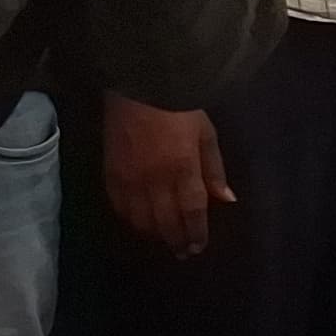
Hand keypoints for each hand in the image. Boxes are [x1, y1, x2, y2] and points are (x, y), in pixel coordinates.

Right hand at [104, 99, 228, 255]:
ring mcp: (130, 179)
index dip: (195, 233)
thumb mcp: (206, 132)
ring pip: (140, 219)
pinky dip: (129, 219)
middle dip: (176, 240)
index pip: (192, 212)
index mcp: (183, 169)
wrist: (139, 82)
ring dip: (153, 234)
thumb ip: (214, 169)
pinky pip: (118, 206)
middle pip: (166, 222)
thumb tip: (225, 200)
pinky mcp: (110, 172)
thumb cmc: (178, 105)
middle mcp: (156, 180)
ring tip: (162, 240)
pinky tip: (137, 223)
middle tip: (182, 252)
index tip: (198, 247)